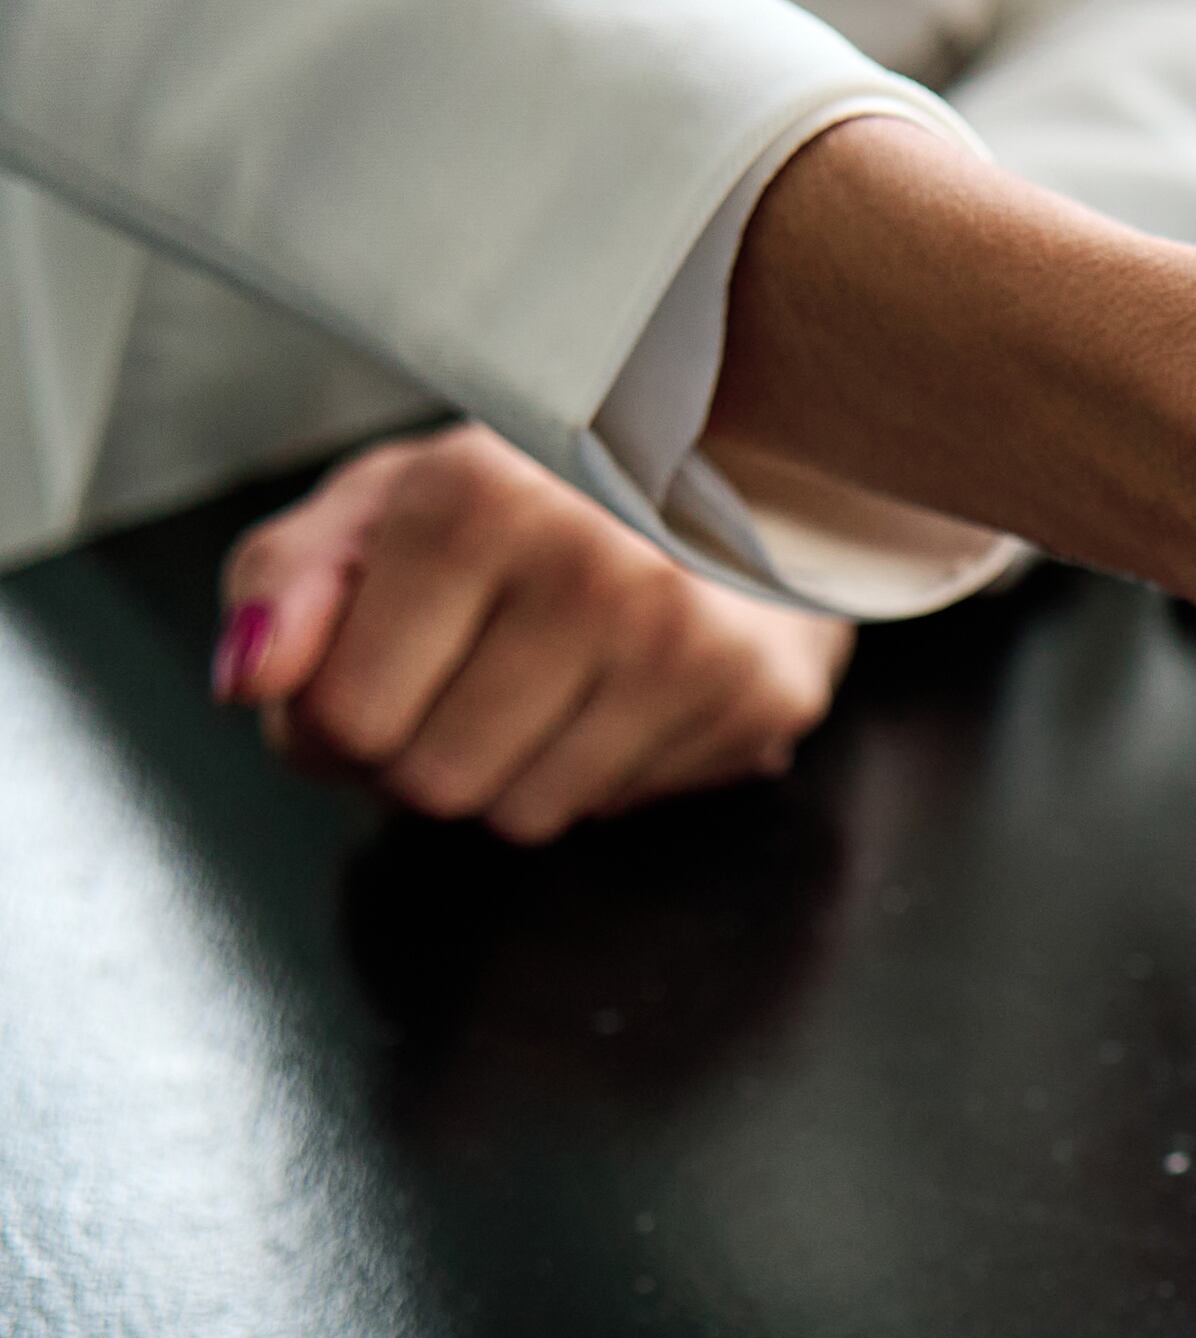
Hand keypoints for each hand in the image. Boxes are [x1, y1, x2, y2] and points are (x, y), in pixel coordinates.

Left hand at [215, 424, 854, 842]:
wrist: (743, 472)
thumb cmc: (535, 497)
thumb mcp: (386, 504)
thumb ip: (288, 583)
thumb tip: (248, 683)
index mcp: (475, 498)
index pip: (345, 714)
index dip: (330, 724)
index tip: (367, 677)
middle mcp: (591, 566)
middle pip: (431, 780)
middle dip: (420, 755)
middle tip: (456, 684)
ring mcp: (686, 639)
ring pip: (522, 815)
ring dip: (506, 773)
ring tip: (540, 685)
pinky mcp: (756, 698)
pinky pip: (613, 809)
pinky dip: (596, 770)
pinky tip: (618, 692)